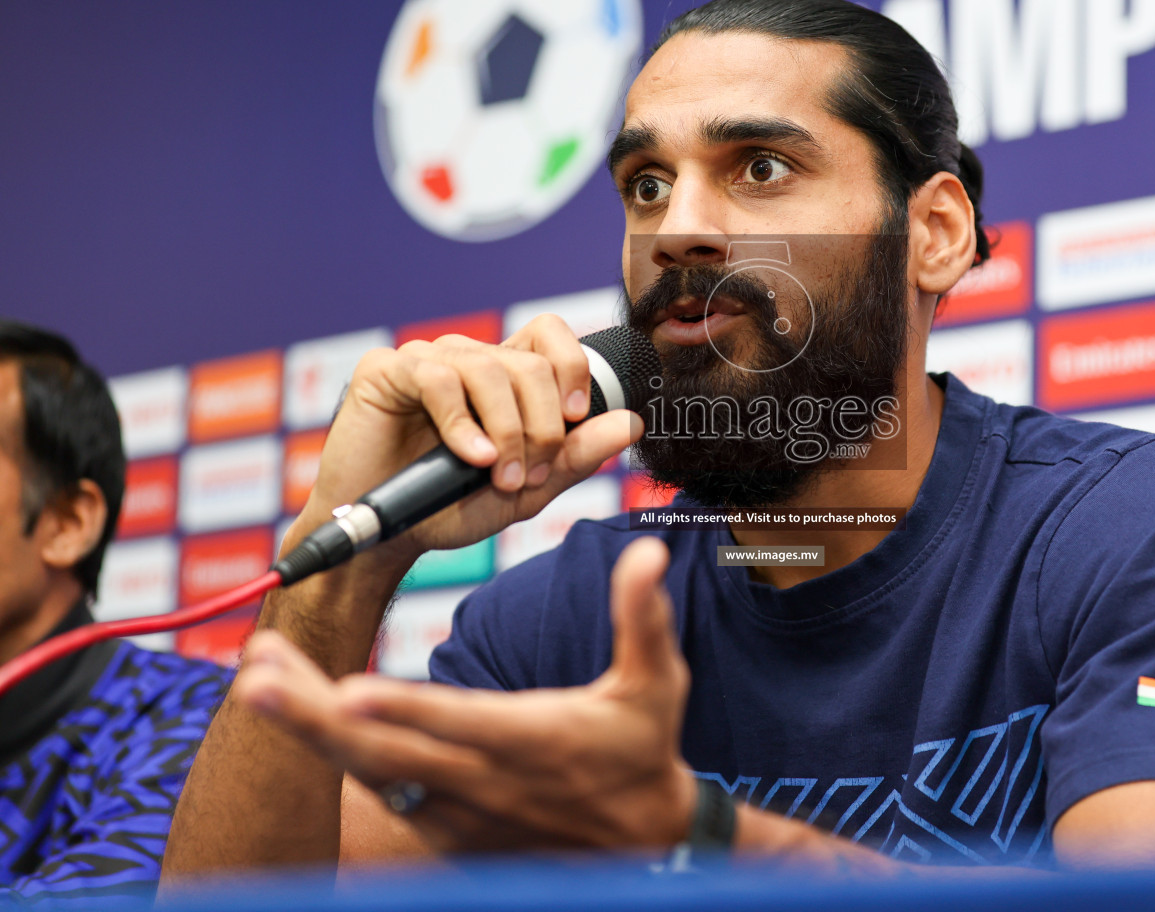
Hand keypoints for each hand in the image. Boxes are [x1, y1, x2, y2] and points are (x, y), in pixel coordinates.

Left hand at [234, 537, 697, 852]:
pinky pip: (380, 790)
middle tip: (255, 680)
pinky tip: (300, 715)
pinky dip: (337, 756)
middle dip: (315, 717)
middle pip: (387, 753)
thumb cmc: (642, 748)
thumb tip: (645, 555)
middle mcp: (485, 782)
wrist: (638, 842)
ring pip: (371, 772)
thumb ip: (643, 617)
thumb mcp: (656, 683)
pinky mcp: (444, 829)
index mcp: (534, 740)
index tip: (351, 692)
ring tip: (258, 683)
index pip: (460, 725)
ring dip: (311, 729)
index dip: (405, 711)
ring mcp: (458, 812)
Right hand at [293, 315, 642, 573]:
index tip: (575, 417)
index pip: (551, 335)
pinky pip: (437, 379)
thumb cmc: (453, 505)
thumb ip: (577, 455)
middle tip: (531, 474)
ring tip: (501, 476)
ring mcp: (427, 360)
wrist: (390, 535)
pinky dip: (464, 424)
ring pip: (489, 370)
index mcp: (505, 375)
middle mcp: (469, 358)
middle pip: (529, 363)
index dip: (571, 368)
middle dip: (543, 425)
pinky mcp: (385, 371)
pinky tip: (470, 458)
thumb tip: (630, 423)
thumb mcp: (529, 487)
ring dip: (507, 431)